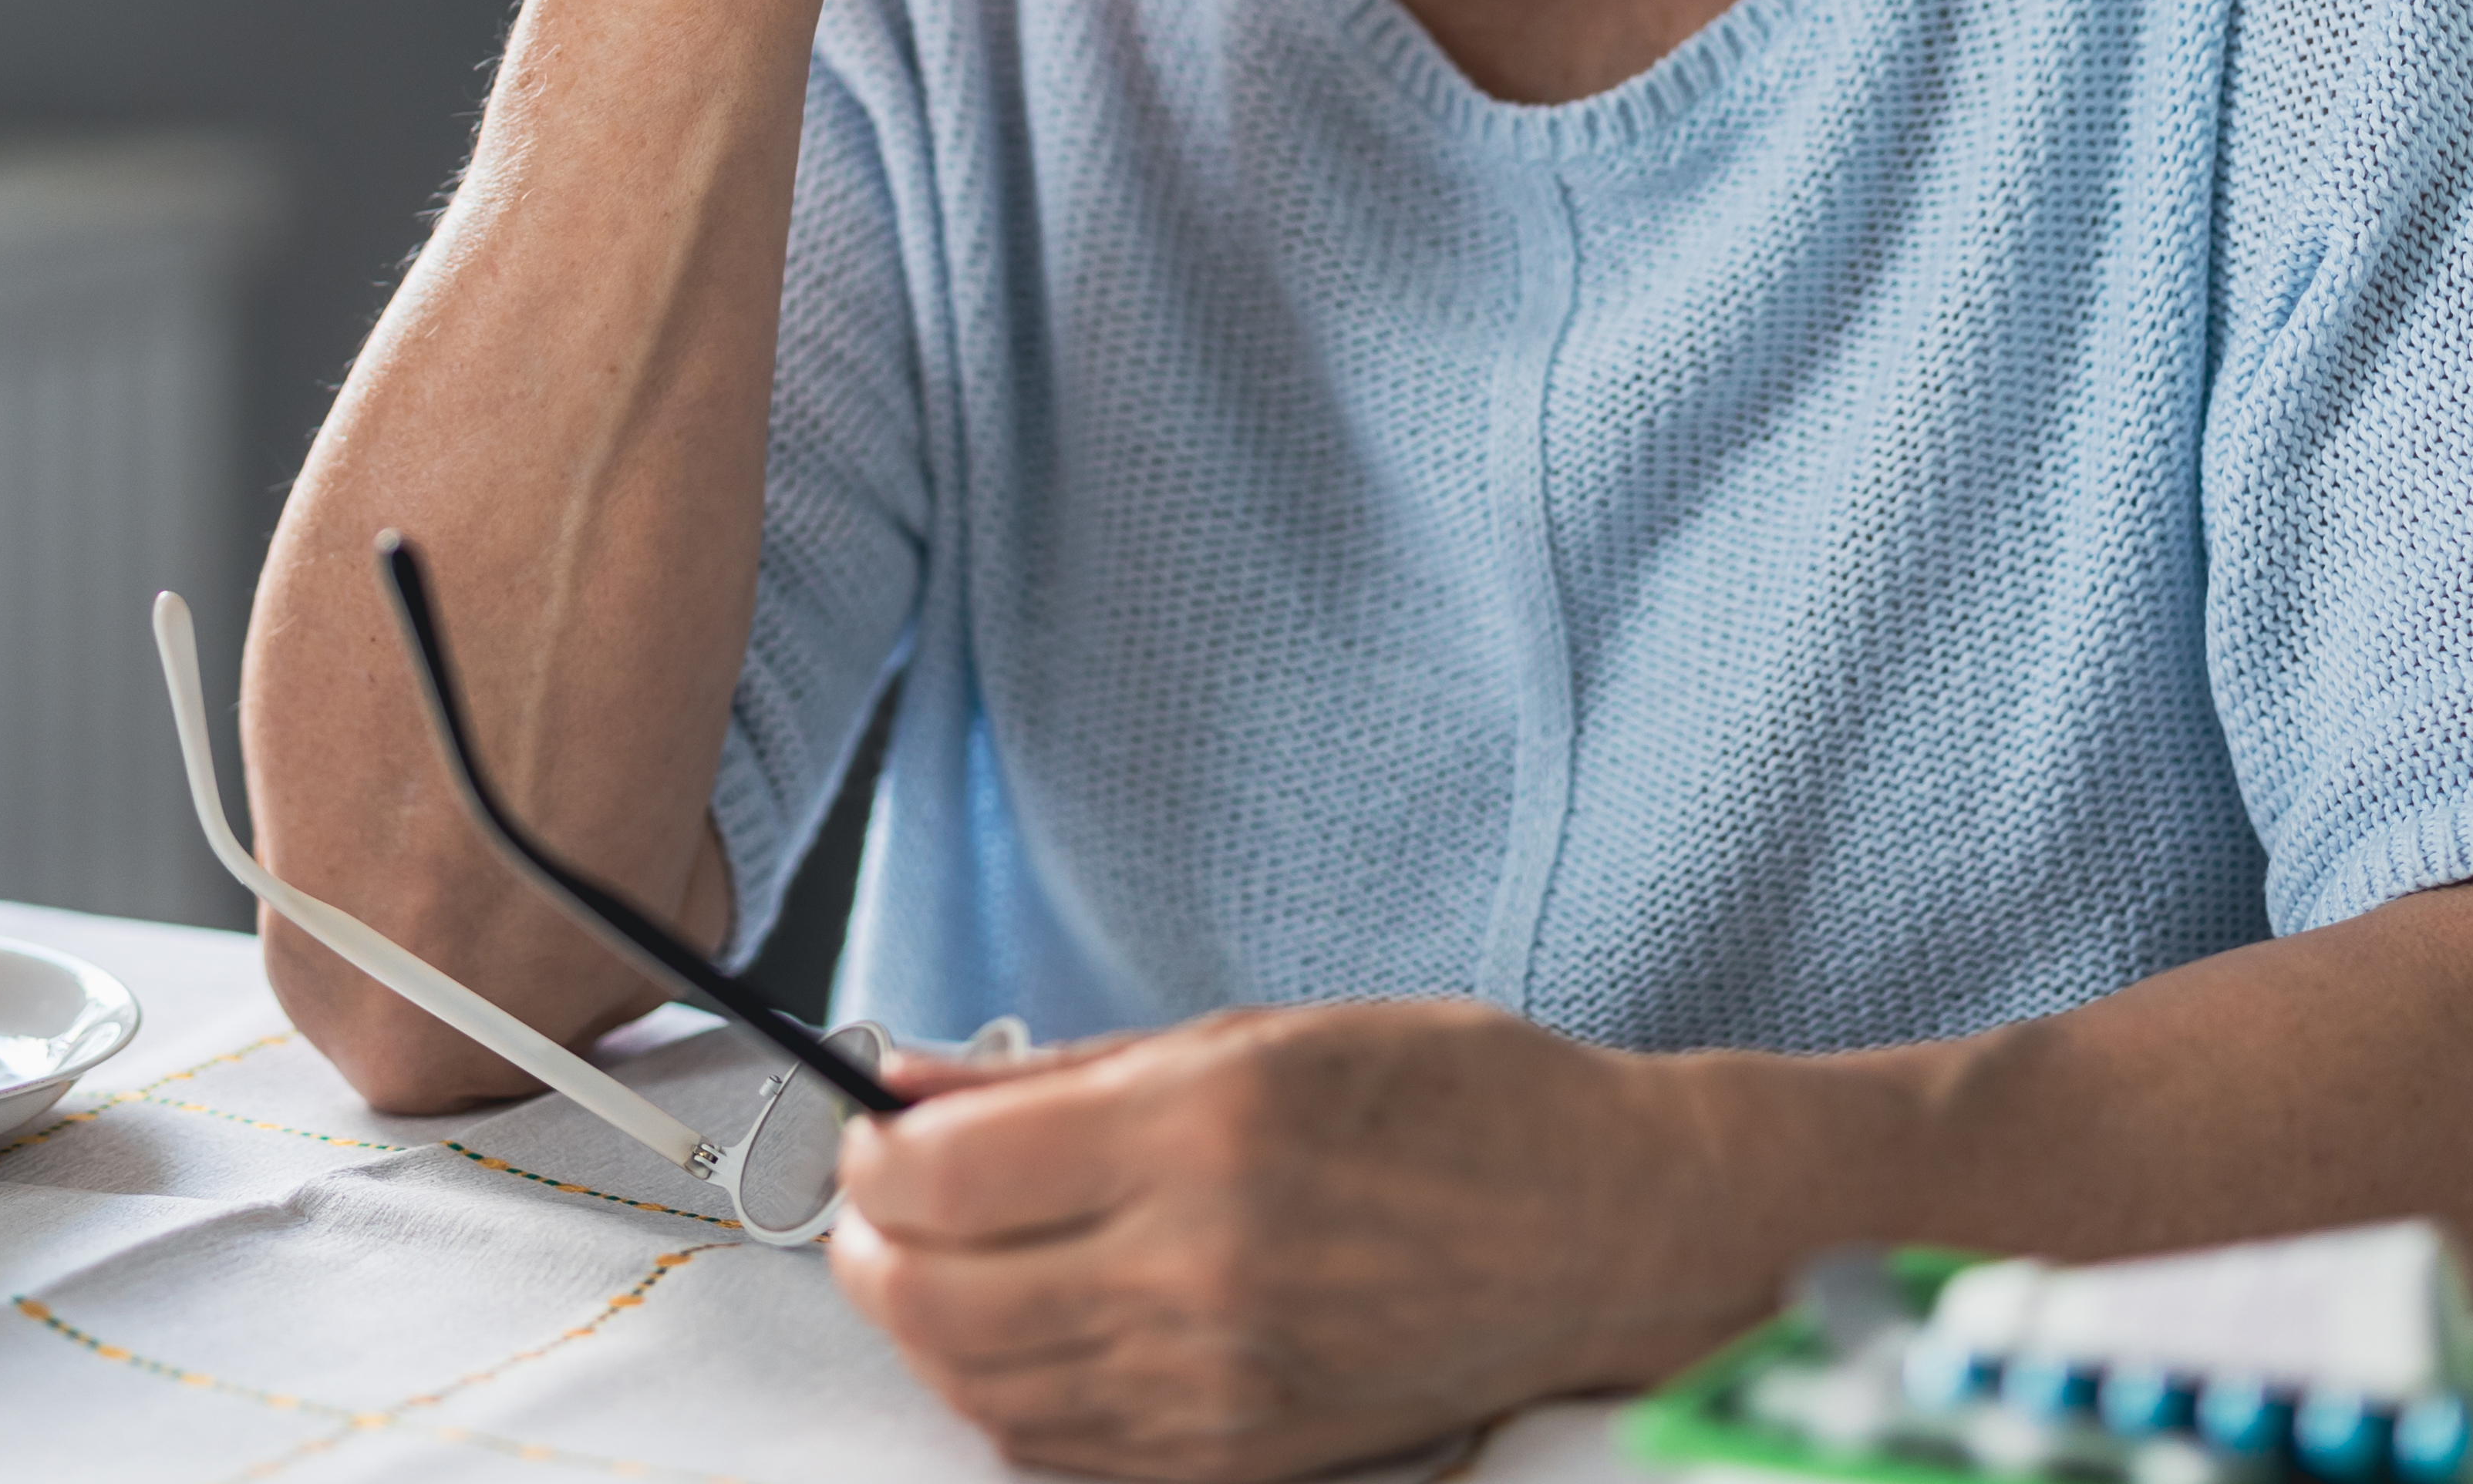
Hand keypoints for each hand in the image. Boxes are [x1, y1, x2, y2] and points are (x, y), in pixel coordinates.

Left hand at [828, 1001, 1764, 1481]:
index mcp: (1203, 1134)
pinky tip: (1022, 1332)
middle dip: (869, 1242)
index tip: (878, 1125)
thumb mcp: (1258, 1031)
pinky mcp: (1240, 1460)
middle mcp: (1200, 1269)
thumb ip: (1067, 1070)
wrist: (1603, 1232)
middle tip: (882, 1199)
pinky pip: (1056, 1450)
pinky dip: (1001, 1396)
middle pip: (931, 1295)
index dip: (872, 1152)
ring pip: (977, 1387)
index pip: (940, 1176)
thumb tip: (911, 1081)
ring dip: (924, 1323)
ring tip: (939, 1263)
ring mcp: (1218, 1384)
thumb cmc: (1453, 1100)